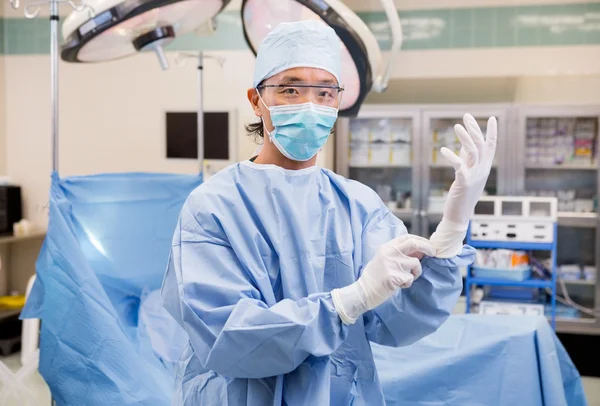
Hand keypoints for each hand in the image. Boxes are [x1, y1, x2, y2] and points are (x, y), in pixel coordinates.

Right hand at [332, 235, 435, 324]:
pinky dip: (407, 284)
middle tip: (434, 253)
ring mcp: (391, 264)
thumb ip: (400, 254)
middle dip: (427, 248)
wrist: (363, 292)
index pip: (407, 237)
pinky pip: (410, 279)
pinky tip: (397, 286)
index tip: (428, 245)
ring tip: (404, 279)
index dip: (420, 240)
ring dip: (415, 273)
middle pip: (414, 244)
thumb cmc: (375, 277)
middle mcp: (389, 252)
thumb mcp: (385, 260)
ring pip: (415, 264)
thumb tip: (421, 252)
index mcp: (387, 247)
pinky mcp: (394, 276)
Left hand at [430, 113, 496, 257]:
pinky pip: (459, 166)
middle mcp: (483, 170)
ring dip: (465, 137)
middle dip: (475, 129)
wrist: (459, 216)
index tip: (493, 117)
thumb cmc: (462, 194)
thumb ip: (468, 159)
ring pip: (473, 152)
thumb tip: (466, 144)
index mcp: (485, 168)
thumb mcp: (468, 174)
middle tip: (466, 116)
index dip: (492, 132)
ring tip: (456, 126)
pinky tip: (443, 150)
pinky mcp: (463, 183)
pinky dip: (451, 156)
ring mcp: (474, 176)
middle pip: (482, 145)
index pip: (492, 146)